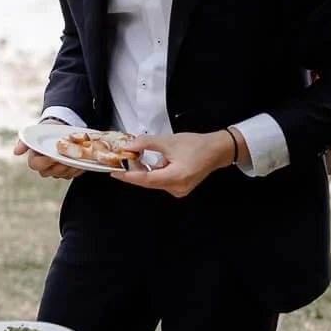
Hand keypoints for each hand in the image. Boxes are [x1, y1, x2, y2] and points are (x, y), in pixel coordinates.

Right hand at [13, 117, 85, 179]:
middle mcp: (45, 168)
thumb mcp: (34, 133)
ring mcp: (57, 171)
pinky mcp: (68, 171)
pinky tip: (81, 160)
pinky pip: (73, 174)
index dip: (44, 162)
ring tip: (76, 157)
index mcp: (35, 159)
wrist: (59, 127)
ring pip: (63, 174)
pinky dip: (78, 168)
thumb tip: (16, 152)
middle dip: (59, 165)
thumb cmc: (44, 130)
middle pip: (50, 172)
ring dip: (70, 167)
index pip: (35, 165)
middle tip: (67, 156)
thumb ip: (24, 142)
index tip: (52, 156)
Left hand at [111, 131, 233, 197]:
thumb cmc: (198, 146)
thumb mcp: (168, 141)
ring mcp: (179, 189)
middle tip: (122, 160)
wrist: (216, 150)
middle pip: (148, 182)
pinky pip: (160, 182)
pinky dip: (152, 173)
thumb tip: (129, 146)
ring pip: (153, 182)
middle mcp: (178, 187)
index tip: (115, 172)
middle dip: (133, 171)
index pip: (146, 179)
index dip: (128, 176)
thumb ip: (146, 143)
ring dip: (142, 171)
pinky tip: (148, 163)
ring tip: (135, 158)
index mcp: (177, 177)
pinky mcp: (179, 187)